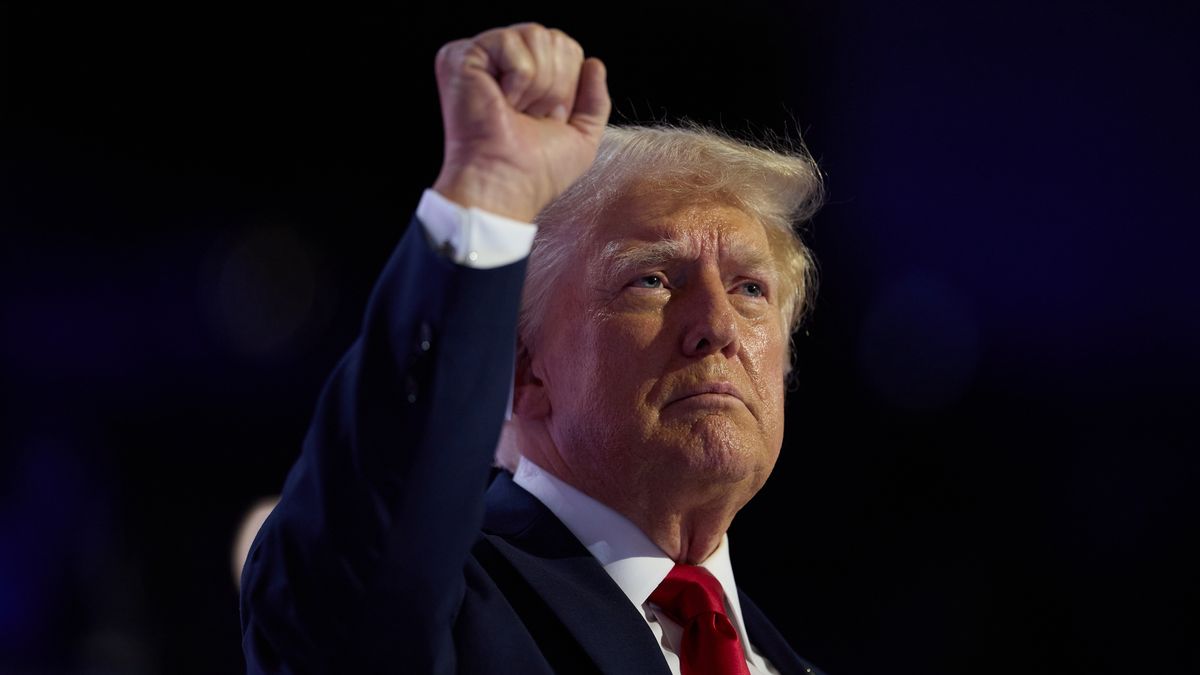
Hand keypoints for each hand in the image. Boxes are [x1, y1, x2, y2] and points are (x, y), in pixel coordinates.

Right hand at [432, 23, 610, 221]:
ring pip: (536, 35)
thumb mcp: (581, 137)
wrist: (507, 185)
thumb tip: (594, 63)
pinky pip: (512, 42)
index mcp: (524, 78)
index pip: (566, 49)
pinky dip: (519, 79)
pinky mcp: (461, 56)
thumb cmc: (536, 172)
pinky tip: (501, 102)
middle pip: (555, 38)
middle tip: (531, 115)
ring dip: (538, 84)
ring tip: (516, 110)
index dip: (568, 86)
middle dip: (556, 83)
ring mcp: (480, 58)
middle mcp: (500, 64)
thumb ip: (595, 101)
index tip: (547, 118)